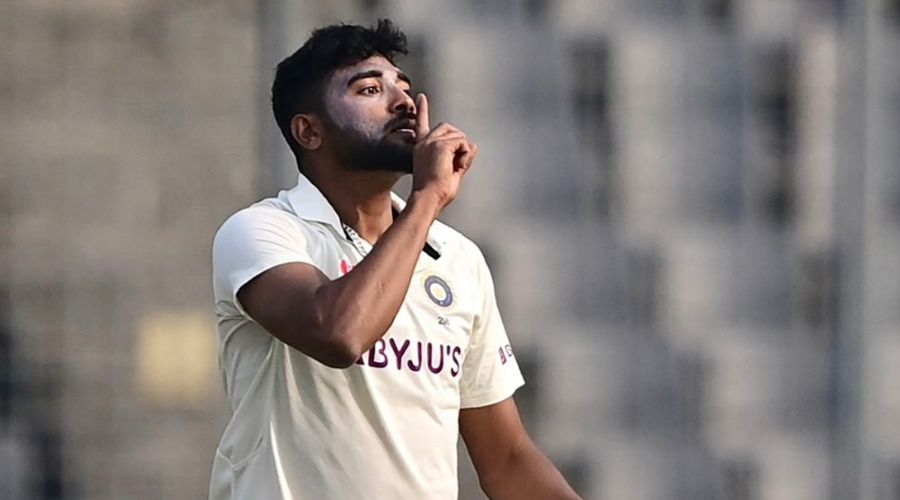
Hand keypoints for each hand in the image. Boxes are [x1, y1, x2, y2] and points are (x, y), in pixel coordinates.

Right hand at [410, 93, 477, 216]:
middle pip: (451, 129)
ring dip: (462, 153)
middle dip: (459, 144)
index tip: (421, 97)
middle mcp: (425, 142)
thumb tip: (472, 145)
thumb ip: (460, 157)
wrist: (428, 198)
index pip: (422, 124)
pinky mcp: (440, 144)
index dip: (423, 109)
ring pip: (459, 137)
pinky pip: (463, 143)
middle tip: (454, 165)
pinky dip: (464, 156)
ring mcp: (432, 141)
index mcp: (422, 148)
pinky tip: (454, 166)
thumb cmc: (435, 192)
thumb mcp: (451, 172)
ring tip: (452, 168)